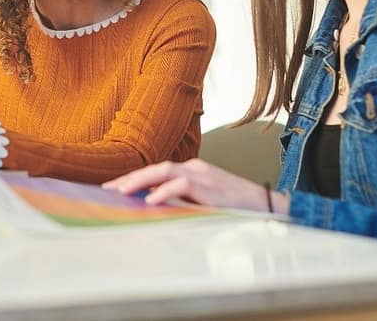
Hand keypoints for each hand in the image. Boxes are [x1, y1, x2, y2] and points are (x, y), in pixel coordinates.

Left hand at [102, 158, 288, 214]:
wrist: (268, 206)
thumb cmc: (236, 208)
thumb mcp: (204, 203)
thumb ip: (182, 202)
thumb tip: (154, 209)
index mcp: (193, 171)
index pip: (158, 172)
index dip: (135, 179)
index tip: (114, 188)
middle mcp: (195, 168)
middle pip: (157, 168)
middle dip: (131, 178)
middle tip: (109, 189)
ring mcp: (203, 175)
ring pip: (165, 171)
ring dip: (141, 181)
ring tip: (122, 192)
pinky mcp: (210, 187)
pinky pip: (182, 184)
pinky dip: (164, 191)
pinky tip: (150, 200)